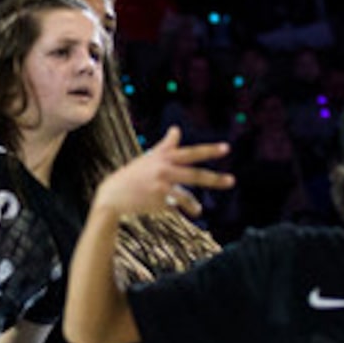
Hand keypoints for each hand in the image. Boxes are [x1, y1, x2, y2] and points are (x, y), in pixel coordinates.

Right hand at [91, 127, 233, 219]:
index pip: (190, 153)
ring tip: (197, 209)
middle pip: (195, 176)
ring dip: (194, 206)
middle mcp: (163, 170)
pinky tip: (173, 213)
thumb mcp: (148, 158)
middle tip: (232, 181)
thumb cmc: (131, 175)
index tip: (226, 148)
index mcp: (162, 158)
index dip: (209, 151)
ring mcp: (161, 187)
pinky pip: (176, 207)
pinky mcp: (158, 203)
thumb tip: (177, 129)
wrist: (112, 196)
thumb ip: (165, 146)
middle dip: (215, 179)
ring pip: (187, 197)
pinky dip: (177, 210)